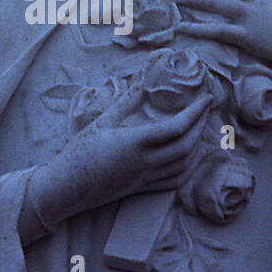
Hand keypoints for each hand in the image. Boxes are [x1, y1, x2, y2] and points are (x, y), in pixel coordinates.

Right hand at [29, 91, 211, 223]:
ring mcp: (144, 178)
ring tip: (200, 127)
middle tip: (206, 108)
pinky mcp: (141, 189)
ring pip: (184, 165)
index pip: (176, 127)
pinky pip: (174, 180)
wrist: (65, 188)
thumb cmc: (78, 152)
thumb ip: (125, 103)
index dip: (195, 112)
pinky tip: (189, 156)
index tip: (206, 97)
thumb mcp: (101, 123)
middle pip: (186, 145)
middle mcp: (144, 163)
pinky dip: (188, 167)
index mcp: (134, 143)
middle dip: (201, 125)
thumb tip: (143, 83)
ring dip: (198, 145)